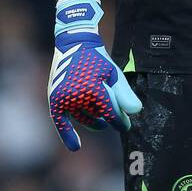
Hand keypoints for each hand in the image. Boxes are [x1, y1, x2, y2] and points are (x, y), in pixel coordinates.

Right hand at [47, 0, 141, 151]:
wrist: (73, 43)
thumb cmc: (97, 58)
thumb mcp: (114, 73)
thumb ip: (124, 93)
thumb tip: (136, 112)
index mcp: (94, 89)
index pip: (111, 115)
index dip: (120, 122)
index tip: (126, 126)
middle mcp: (77, 96)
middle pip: (98, 117)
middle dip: (108, 120)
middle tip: (115, 119)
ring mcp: (64, 98)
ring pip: (83, 118)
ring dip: (93, 122)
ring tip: (101, 121)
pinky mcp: (55, 98)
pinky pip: (60, 121)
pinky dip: (67, 134)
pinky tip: (75, 147)